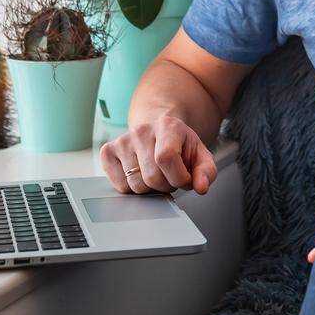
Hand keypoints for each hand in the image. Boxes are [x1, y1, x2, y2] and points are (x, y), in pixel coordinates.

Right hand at [99, 114, 216, 195]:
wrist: (158, 128)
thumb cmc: (179, 144)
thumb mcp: (200, 154)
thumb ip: (206, 171)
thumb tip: (201, 187)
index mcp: (167, 126)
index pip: (166, 158)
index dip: (179, 177)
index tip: (184, 178)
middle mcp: (141, 131)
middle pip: (151, 177)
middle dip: (166, 185)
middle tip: (169, 176)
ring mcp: (122, 141)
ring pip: (135, 185)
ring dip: (149, 188)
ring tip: (155, 173)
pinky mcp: (108, 152)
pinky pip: (120, 186)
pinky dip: (132, 188)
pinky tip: (140, 174)